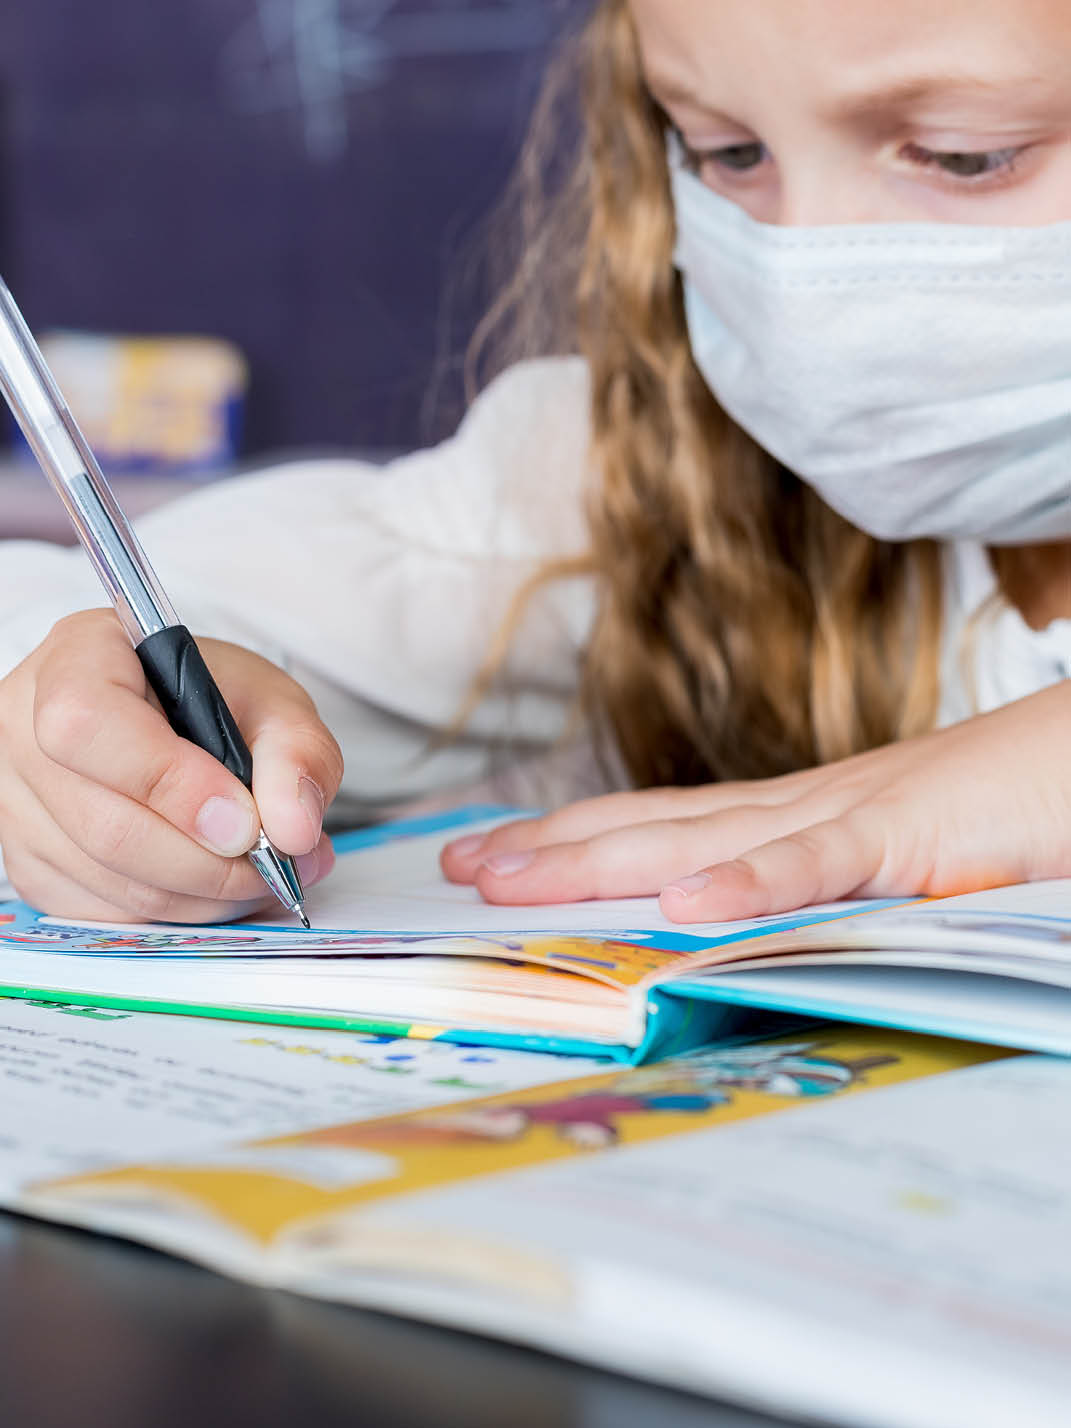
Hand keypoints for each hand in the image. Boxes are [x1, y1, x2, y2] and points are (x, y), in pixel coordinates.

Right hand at [0, 609, 342, 922]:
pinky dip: (172, 910)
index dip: (172, 784)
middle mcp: (23, 726)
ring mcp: (15, 800)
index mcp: (78, 658)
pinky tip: (215, 886)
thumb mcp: (274, 703)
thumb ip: (296, 754)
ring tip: (261, 875)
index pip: (90, 724)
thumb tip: (293, 829)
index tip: (245, 822)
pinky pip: (101, 908)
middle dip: (207, 863)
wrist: (179, 718)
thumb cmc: (214, 701)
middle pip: (104, 824)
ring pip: (108, 878)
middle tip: (276, 864)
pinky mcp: (27, 860)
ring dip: (201, 894)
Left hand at [441, 681, 1070, 921]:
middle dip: (549, 847)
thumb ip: (820, 889)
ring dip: (600, 859)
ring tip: (509, 877)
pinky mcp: (908, 838)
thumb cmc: (1004, 806)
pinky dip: (749, 883)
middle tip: (457, 867)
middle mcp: (799, 808)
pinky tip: (684, 907)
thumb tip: (734, 923)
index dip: (574, 838)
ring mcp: (848, 817)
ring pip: (701, 841)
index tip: (496, 854)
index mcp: (795, 815)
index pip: (663, 827)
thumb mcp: (889, 860)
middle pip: (651, 828)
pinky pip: (816, 865)